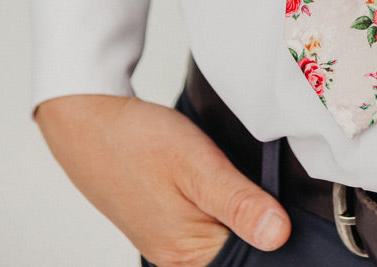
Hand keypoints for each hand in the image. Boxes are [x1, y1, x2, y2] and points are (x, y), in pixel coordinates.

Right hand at [34, 93, 290, 266]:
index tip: (288, 208)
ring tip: (244, 181)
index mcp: (191, 256)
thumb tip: (280, 236)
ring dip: (242, 214)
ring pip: (225, 240)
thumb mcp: (197, 164)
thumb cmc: (138, 142)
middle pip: (241, 253)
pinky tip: (228, 185)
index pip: (255, 259)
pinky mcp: (167, 227)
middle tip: (262, 185)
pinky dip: (222, 208)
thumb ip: (239, 203)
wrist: (88, 124)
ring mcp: (172, 245)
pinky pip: (208, 228)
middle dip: (260, 223)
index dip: (278, 234)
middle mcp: (181, 260)